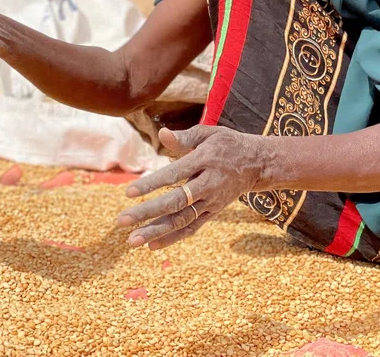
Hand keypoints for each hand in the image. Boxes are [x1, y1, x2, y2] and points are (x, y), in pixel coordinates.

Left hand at [117, 125, 271, 249]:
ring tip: (132, 240)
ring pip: (182, 220)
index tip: (128, 192)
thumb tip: (162, 134)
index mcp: (205, 161)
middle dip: (148, 212)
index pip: (175, 174)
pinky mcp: (213, 212)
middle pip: (176, 202)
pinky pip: (192, 227)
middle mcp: (208, 184)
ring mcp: (211, 202)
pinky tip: (151, 245)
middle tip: (122, 220)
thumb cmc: (228, 144)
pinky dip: (173, 238)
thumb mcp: (210, 133)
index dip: (152, 183)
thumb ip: (185, 137)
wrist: (257, 164)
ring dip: (157, 231)